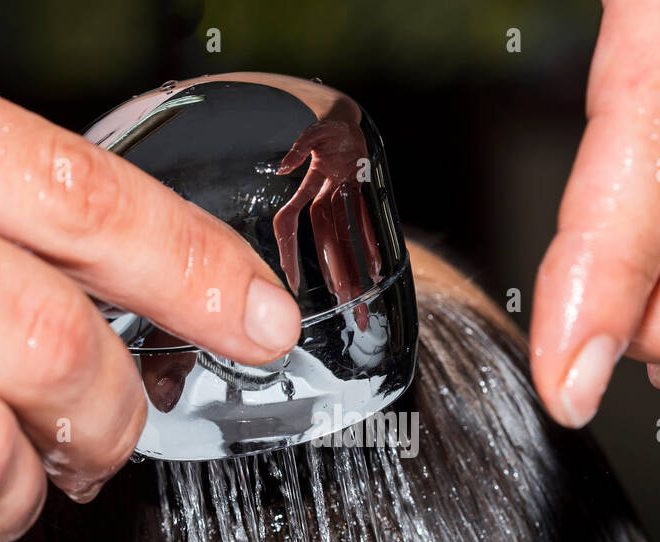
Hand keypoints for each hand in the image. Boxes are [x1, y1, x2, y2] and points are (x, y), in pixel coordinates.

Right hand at [274, 119, 381, 330]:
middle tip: (344, 305)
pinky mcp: (357, 197)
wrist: (343, 118)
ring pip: (345, 240)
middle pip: (326, 242)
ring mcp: (340, 200)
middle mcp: (322, 198)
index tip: (292, 280)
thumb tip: (285, 166)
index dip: (289, 250)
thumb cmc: (328, 124)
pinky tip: (374, 269)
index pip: (290, 223)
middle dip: (334, 274)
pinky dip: (369, 245)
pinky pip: (364, 226)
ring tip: (360, 298)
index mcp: (306, 186)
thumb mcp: (314, 129)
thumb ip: (299, 145)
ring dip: (352, 268)